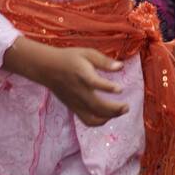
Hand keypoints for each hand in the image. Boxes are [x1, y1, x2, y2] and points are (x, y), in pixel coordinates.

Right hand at [3, 37, 128, 125]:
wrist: (47, 68)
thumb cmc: (70, 58)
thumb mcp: (87, 53)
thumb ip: (104, 61)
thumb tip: (121, 66)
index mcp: (82, 75)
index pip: (95, 83)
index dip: (108, 87)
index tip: (120, 89)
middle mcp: (79, 91)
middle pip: (97, 105)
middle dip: (114, 109)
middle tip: (127, 106)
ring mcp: (76, 102)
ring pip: (93, 116)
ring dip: (110, 116)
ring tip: (121, 111)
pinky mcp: (74, 108)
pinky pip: (87, 120)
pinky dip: (99, 121)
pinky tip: (108, 116)